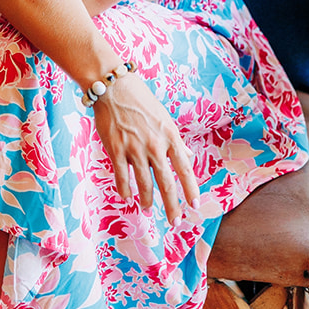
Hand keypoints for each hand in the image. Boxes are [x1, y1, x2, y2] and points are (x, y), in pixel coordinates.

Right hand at [91, 72, 199, 224]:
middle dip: (172, 205)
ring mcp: (135, 149)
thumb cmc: (141, 100)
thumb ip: (175, 139)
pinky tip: (127, 196)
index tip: (194, 205)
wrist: (114, 87)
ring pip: (144, 183)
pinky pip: (122, 176)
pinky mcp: (116, 149)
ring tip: (147, 208)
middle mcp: (155, 145)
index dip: (190, 189)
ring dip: (146, 199)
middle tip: (175, 221)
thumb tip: (187, 154)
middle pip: (167, 182)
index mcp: (170, 136)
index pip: (184, 169)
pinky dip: (125, 189)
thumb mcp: (164, 117)